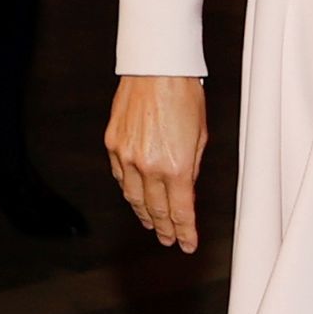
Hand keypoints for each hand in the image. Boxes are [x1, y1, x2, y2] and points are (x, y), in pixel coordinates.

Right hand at [104, 75, 207, 250]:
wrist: (157, 69)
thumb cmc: (184, 96)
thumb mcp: (200, 136)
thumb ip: (191, 168)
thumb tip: (186, 190)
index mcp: (176, 166)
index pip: (181, 211)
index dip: (185, 232)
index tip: (187, 244)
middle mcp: (148, 166)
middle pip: (156, 210)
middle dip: (164, 228)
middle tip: (169, 240)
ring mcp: (126, 156)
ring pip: (133, 197)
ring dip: (144, 214)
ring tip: (152, 224)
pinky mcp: (112, 144)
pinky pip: (119, 176)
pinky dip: (128, 190)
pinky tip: (135, 196)